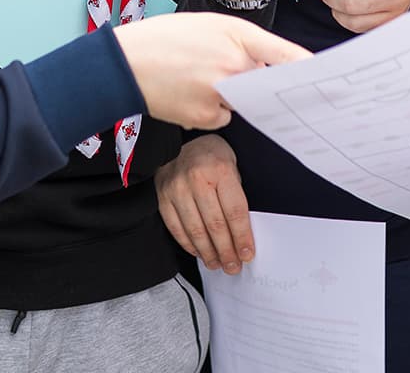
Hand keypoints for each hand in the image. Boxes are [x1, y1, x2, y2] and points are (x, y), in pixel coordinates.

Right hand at [115, 13, 308, 128]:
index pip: (285, 53)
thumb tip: (264, 66)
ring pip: (244, 99)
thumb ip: (241, 41)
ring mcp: (221, 93)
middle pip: (265, 80)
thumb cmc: (163, 39)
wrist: (124, 63)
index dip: (307, 67)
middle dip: (257, 79)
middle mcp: (234, 64)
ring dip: (232, 93)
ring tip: (197, 75)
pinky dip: (212, 108)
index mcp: (237, 35)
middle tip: (232, 71)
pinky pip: (224, 116)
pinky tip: (189, 93)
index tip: (325, 77)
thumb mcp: (207, 24)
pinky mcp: (207, 117)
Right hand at [156, 135, 253, 274]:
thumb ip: (236, 198)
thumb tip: (242, 235)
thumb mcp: (232, 168)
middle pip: (215, 225)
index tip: (247, 254)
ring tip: (217, 264)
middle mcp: (196, 179)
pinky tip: (200, 252)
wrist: (182, 142)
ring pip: (195, 230)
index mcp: (220, 170)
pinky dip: (189, 244)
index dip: (242, 237)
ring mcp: (176, 188)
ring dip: (208, 253)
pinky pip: (176, 228)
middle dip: (227, 251)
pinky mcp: (162, 197)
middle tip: (233, 266)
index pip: (234, 212)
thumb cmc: (212, 157)